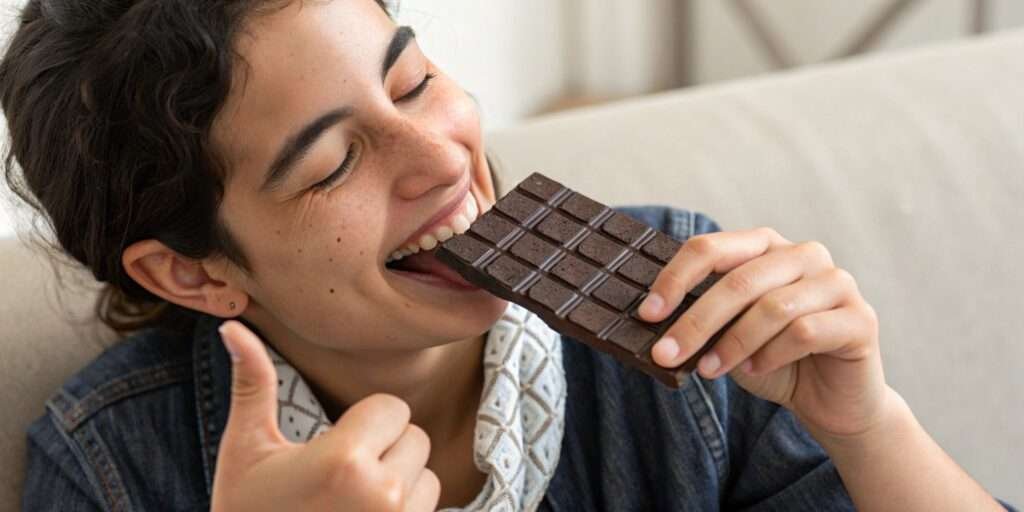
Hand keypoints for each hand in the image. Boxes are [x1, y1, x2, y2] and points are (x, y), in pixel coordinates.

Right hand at [211, 321, 439, 511]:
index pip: (392, 407)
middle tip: (341, 473)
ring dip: (400, 480)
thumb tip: (233, 326)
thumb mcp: (246, 450)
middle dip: (384, 447)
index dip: (364, 420)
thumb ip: (252, 384)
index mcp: (344, 460)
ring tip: (353, 499)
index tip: (333, 443)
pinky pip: (429, 509)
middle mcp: (382, 494)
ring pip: (428, 476)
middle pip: (415, 437)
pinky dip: (406, 510)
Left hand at [638, 227, 889, 438]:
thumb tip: (650, 320)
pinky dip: (772, 354)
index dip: (675, 279)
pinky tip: (756, 370)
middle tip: (664, 354)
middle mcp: (803, 254)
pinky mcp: (861, 319)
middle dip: (695, 321)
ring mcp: (837, 282)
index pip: (710, 248)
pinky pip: (805, 331)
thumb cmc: (773, 360)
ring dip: (732, 344)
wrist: (831, 401)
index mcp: (765, 247)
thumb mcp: (727, 336)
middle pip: (738, 280)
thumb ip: (701, 318)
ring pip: (772, 306)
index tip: (647, 314)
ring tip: (707, 370)